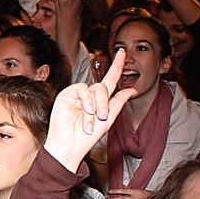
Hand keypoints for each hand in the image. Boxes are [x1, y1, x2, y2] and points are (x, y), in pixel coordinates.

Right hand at [43, 49, 135, 172]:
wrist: (70, 146)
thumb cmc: (86, 138)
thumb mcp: (108, 120)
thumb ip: (119, 103)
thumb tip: (132, 90)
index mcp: (99, 101)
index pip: (110, 80)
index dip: (116, 66)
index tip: (122, 52)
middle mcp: (89, 96)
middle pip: (104, 87)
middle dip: (105, 103)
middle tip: (102, 118)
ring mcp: (77, 95)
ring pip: (94, 88)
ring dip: (96, 105)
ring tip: (92, 121)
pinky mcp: (67, 95)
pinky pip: (81, 88)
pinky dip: (86, 101)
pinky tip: (85, 112)